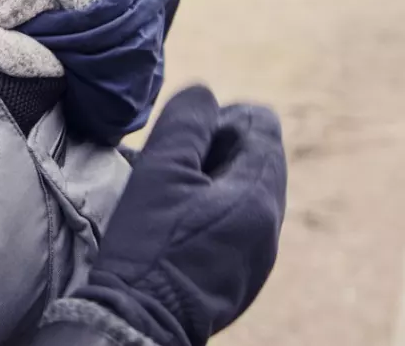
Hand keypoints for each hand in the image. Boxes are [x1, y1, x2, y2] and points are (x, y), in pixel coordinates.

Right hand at [76, 85, 287, 345]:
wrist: (139, 317)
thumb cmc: (149, 242)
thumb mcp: (161, 169)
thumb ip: (187, 121)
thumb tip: (204, 94)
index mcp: (259, 195)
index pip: (262, 125)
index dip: (221, 117)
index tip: (183, 138)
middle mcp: (271, 225)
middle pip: (256, 156)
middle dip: (215, 148)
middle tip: (172, 164)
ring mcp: (260, 254)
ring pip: (244, 189)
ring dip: (210, 178)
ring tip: (170, 192)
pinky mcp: (242, 274)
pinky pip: (238, 221)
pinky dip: (211, 208)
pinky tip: (176, 222)